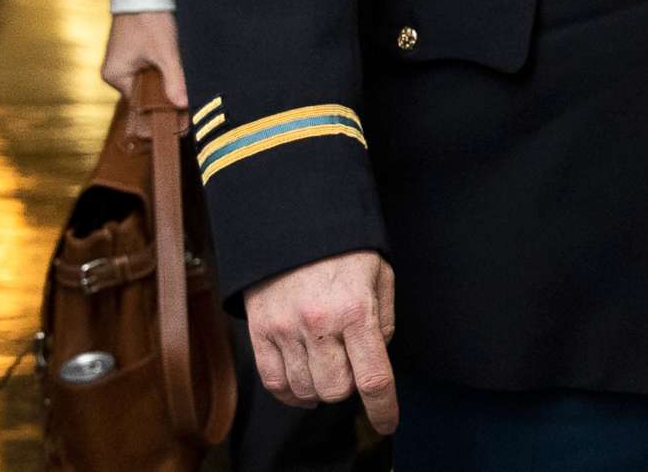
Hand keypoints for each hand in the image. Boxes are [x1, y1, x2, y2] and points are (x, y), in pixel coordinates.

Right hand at [101, 11, 186, 138]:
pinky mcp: (138, 52)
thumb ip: (174, 79)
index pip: (140, 102)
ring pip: (153, 79)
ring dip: (169, 80)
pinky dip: (167, 69)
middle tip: (191, 100)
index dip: (162, 107)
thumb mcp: (164, 51)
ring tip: (188, 84)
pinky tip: (181, 70)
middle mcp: (118, 72)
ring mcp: (128, 61)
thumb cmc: (148, 19)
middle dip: (167, 92)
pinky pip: (154, 68)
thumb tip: (183, 105)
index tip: (183, 113)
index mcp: (116, 76)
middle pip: (147, 92)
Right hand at [244, 250, 398, 433]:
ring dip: (320, 388)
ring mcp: (285, 331)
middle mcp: (319, 325)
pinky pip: (274, 383)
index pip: (374, 378)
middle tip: (352, 364)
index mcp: (356, 311)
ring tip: (327, 366)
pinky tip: (303, 383)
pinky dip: (291, 392)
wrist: (293, 224)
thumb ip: (384, 321)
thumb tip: (376, 359)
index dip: (383, 409)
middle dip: (350, 386)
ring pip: (306, 391)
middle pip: (337, 390)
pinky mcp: (260, 333)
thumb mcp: (380, 275)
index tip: (387, 423)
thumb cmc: (345, 249)